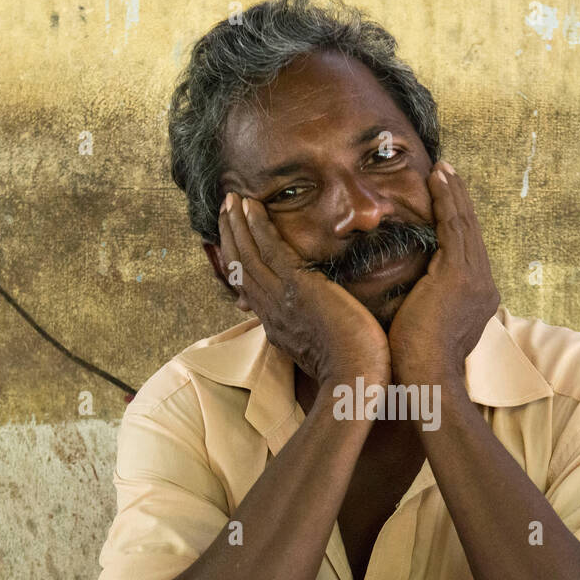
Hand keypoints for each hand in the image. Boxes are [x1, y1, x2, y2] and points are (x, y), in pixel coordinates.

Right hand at [218, 193, 390, 388]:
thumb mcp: (324, 350)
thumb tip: (320, 320)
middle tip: (225, 210)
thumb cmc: (352, 370)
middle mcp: (271, 312)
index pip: (250, 289)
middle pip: (241, 268)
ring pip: (248, 255)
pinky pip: (269, 249)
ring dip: (238, 224)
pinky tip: (252, 207)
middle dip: (230, 237)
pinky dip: (258, 226)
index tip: (234, 242)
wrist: (354, 380)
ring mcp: (280, 299)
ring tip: (232, 199)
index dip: (239, 263)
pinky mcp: (296, 287)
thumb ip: (317, 331)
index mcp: (278, 327)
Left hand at [387, 161, 499, 381]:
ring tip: (443, 169)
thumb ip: (424, 306)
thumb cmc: (416, 366)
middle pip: (471, 232)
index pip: (467, 251)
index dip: (458, 222)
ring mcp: (475, 279)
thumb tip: (407, 296)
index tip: (447, 200)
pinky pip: (453, 227)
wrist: (427, 381)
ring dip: (452, 193)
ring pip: (464, 225)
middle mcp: (484, 285)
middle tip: (448, 172)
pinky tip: (439, 180)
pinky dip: (446, 201)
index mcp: (478, 299)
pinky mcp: (459, 275)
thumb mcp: (424, 328)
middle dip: (458, 200)